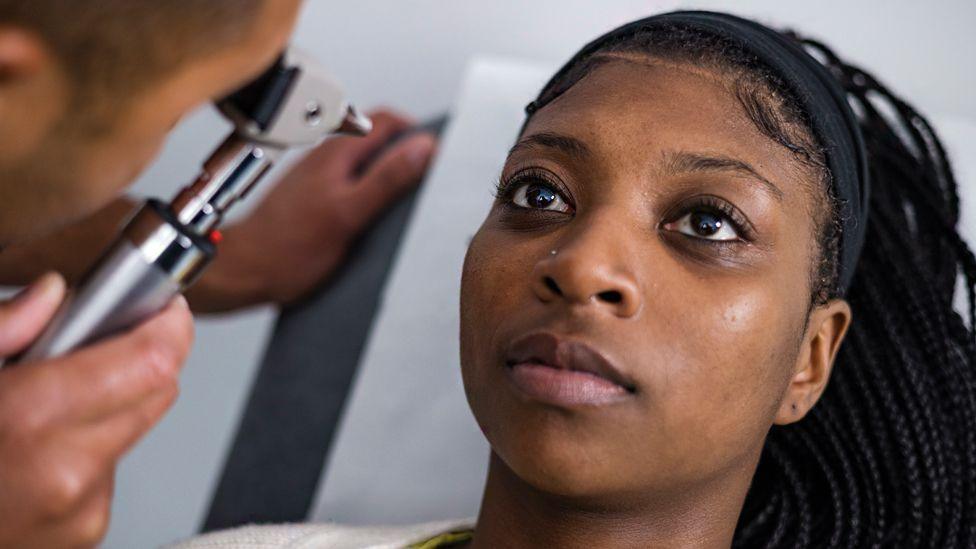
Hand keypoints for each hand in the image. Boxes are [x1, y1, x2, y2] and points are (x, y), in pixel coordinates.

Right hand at [0, 273, 193, 547]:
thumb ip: (3, 328)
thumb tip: (53, 294)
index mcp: (31, 418)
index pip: (155, 361)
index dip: (167, 324)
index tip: (162, 306)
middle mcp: (67, 471)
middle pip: (157, 392)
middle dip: (135, 361)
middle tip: (87, 350)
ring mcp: (79, 510)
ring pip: (135, 430)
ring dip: (106, 408)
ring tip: (40, 410)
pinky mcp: (85, 531)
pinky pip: (109, 469)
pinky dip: (86, 450)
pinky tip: (35, 452)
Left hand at [189, 108, 436, 311]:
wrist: (243, 271)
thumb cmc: (288, 249)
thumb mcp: (349, 214)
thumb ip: (388, 179)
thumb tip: (423, 147)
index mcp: (336, 153)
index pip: (387, 120)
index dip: (416, 132)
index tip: (436, 156)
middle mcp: (324, 158)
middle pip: (376, 138)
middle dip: (404, 151)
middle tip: (424, 180)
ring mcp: (315, 176)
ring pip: (362, 159)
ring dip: (386, 172)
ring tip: (401, 201)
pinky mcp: (310, 196)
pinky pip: (348, 181)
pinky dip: (367, 190)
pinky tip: (370, 217)